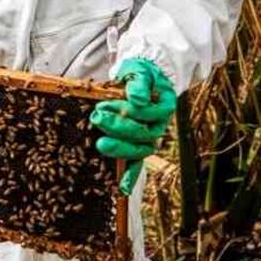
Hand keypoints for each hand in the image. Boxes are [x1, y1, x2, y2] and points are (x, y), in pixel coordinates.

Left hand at [90, 57, 177, 194]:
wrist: (143, 79)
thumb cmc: (140, 75)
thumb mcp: (140, 71)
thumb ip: (139, 83)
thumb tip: (136, 99)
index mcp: (163, 107)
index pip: (148, 113)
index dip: (129, 111)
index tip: (106, 103)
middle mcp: (158, 125)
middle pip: (142, 133)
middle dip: (118, 127)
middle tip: (97, 116)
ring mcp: (149, 137)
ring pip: (139, 150)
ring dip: (120, 148)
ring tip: (100, 142)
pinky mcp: (138, 145)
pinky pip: (137, 164)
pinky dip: (130, 176)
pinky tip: (123, 189)